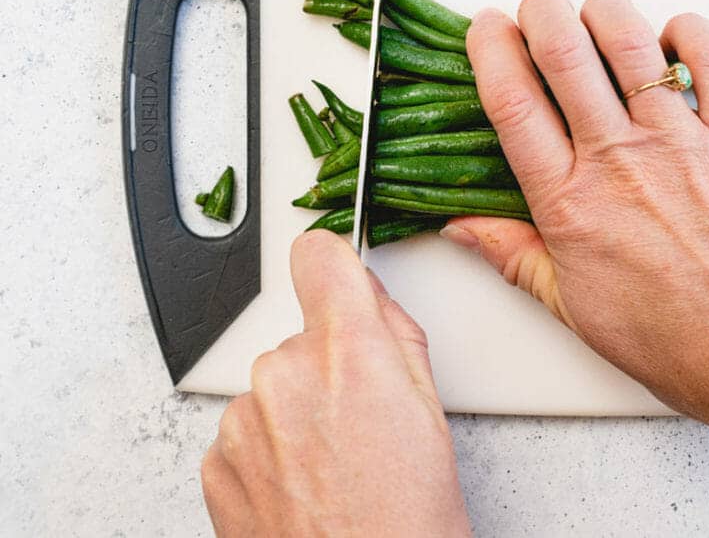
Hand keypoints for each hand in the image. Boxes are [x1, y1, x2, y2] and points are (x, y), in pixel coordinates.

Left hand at [201, 229, 470, 536]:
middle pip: (302, 333)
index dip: (332, 264)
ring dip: (296, 410)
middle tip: (358, 421)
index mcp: (348, 352)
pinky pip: (247, 426)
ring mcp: (245, 417)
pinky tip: (302, 485)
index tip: (335, 277)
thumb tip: (368, 297)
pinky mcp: (217, 457)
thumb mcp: (431, 411)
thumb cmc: (408, 521)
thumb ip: (395, 333)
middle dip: (327, 363)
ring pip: (274, 384)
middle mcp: (286, 373)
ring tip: (331, 465)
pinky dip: (269, 447)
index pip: (319, 255)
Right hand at [441, 0, 708, 436]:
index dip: (489, 50)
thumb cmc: (669, 337)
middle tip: (536, 8)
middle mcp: (618, 159)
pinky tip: (671, 40)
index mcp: (568, 199)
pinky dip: (687, 34)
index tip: (484, 27)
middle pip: (563, 53)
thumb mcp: (570, 304)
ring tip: (595, 14)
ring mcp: (680, 142)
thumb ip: (511, 254)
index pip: (511, 102)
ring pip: (630, 41)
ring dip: (604, 12)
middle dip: (541, 11)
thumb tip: (460, 228)